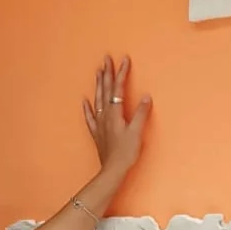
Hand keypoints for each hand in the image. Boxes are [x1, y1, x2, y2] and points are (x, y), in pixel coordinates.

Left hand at [83, 55, 151, 177]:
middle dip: (107, 74)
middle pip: (105, 91)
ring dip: (98, 85)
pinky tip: (84, 101)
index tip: (124, 60)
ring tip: (98, 72)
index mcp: (115, 114)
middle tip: (106, 59)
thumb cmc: (125, 153)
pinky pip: (90, 117)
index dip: (121, 73)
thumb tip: (145, 97)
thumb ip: (141, 114)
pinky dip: (87, 108)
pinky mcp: (97, 133)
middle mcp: (105, 116)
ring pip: (97, 100)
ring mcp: (99, 124)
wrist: (112, 170)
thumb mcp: (137, 132)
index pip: (118, 89)